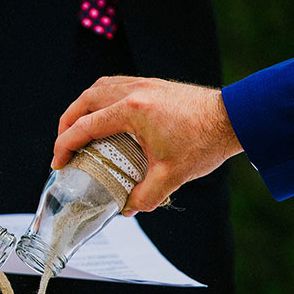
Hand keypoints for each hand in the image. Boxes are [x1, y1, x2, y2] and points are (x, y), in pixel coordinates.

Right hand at [52, 76, 243, 214]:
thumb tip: (126, 208)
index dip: (66, 145)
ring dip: (82, 107)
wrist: (235, 118)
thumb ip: (145, 196)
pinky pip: (115, 85)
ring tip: (77, 127)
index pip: (86, 127)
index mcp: (133, 111)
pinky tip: (103, 114)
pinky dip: (101, 99)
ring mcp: (144, 84)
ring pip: (99, 89)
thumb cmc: (205, 142)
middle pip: (85, 101)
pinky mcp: (153, 84)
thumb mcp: (172, 176)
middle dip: (67, 124)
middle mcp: (134, 92)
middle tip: (63, 145)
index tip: (59, 162)